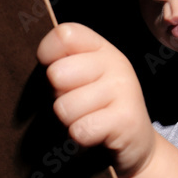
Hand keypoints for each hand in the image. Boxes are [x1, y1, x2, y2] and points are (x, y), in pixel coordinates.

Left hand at [37, 22, 154, 177]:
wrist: (135, 142)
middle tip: (76, 103)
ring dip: (69, 120)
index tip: (53, 73)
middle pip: (57, 74)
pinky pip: (80, 130)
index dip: (47, 54)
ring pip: (65, 107)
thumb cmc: (96, 108)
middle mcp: (116, 62)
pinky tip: (94, 134)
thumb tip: (42, 68)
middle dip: (57, 96)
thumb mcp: (81, 78)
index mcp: (101, 48)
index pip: (64, 35)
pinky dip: (80, 137)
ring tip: (86, 119)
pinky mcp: (126, 120)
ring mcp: (124, 89)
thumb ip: (61, 63)